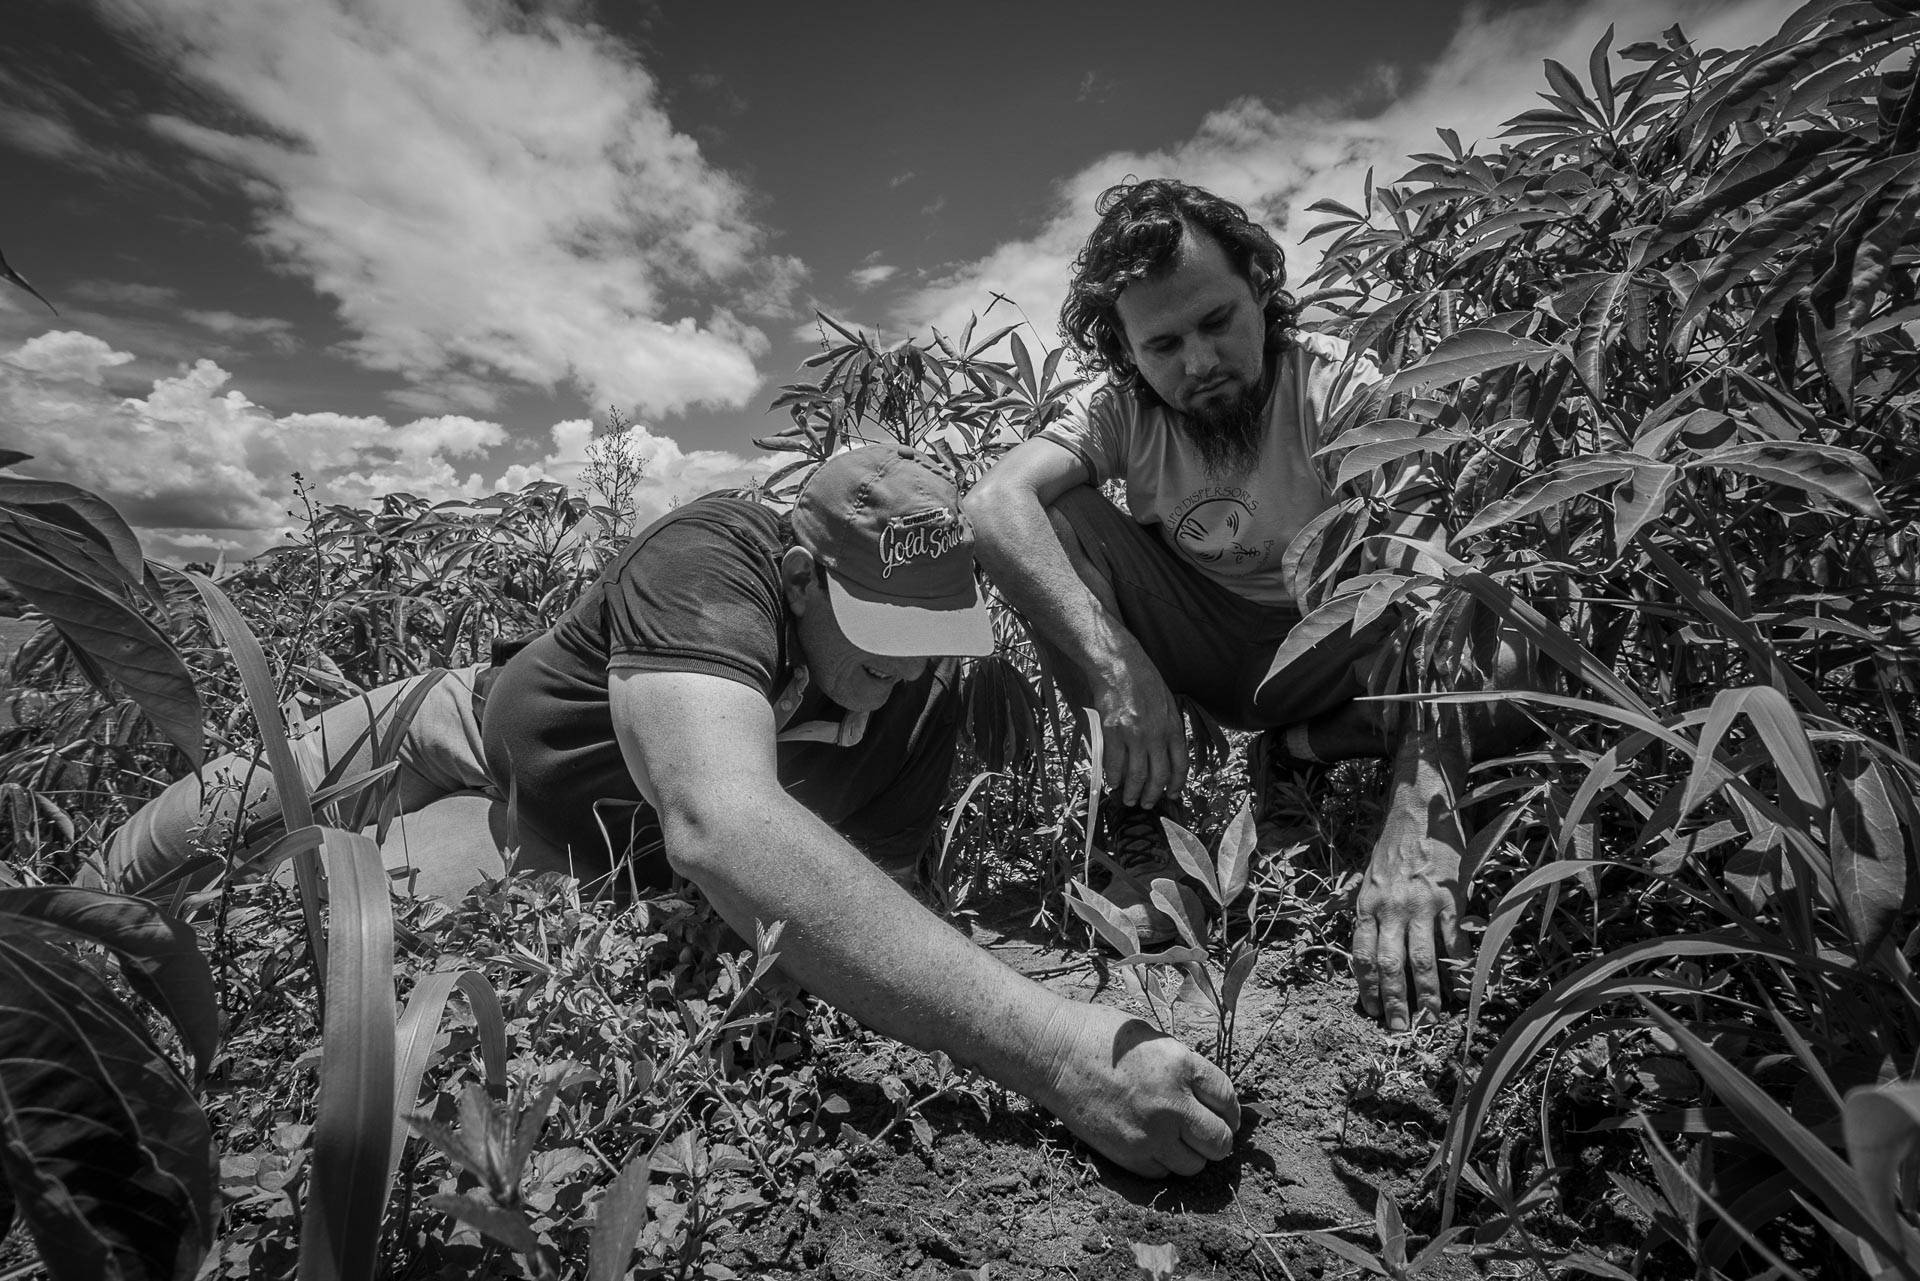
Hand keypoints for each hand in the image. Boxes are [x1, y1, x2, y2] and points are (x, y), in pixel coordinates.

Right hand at [1033, 1002, 1238, 1177]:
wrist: (1054, 1054)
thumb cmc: (1101, 1036)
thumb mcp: (1155, 1039)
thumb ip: (1184, 1067)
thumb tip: (1206, 1094)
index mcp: (1182, 1066)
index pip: (1228, 1099)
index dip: (1232, 1110)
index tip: (1226, 1115)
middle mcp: (1172, 1104)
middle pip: (1220, 1141)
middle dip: (1219, 1137)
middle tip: (1209, 1133)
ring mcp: (1149, 1133)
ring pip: (1194, 1164)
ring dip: (1192, 1153)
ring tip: (1179, 1140)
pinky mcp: (1127, 1154)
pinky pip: (1162, 1172)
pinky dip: (1163, 1162)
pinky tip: (1153, 1143)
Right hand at [1090, 651, 1188, 809]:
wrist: (1119, 665)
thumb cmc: (1144, 681)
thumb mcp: (1167, 704)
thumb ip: (1169, 729)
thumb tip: (1166, 753)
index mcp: (1173, 728)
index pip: (1180, 765)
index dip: (1177, 784)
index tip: (1172, 794)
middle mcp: (1156, 736)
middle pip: (1158, 776)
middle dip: (1153, 795)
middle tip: (1148, 804)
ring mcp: (1134, 736)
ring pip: (1136, 775)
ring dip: (1133, 792)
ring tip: (1129, 800)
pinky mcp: (1112, 733)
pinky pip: (1114, 764)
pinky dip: (1113, 777)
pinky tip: (1113, 783)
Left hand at [1352, 818, 1463, 1031]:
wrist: (1419, 811)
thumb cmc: (1393, 847)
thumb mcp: (1367, 878)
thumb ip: (1367, 911)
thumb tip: (1366, 947)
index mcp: (1366, 905)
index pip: (1361, 956)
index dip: (1366, 988)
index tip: (1372, 1010)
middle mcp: (1390, 909)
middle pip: (1389, 965)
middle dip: (1393, 1001)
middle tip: (1399, 1028)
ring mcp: (1421, 905)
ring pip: (1421, 961)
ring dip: (1426, 995)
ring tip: (1430, 1018)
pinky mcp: (1449, 899)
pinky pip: (1452, 942)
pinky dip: (1456, 969)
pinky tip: (1459, 988)